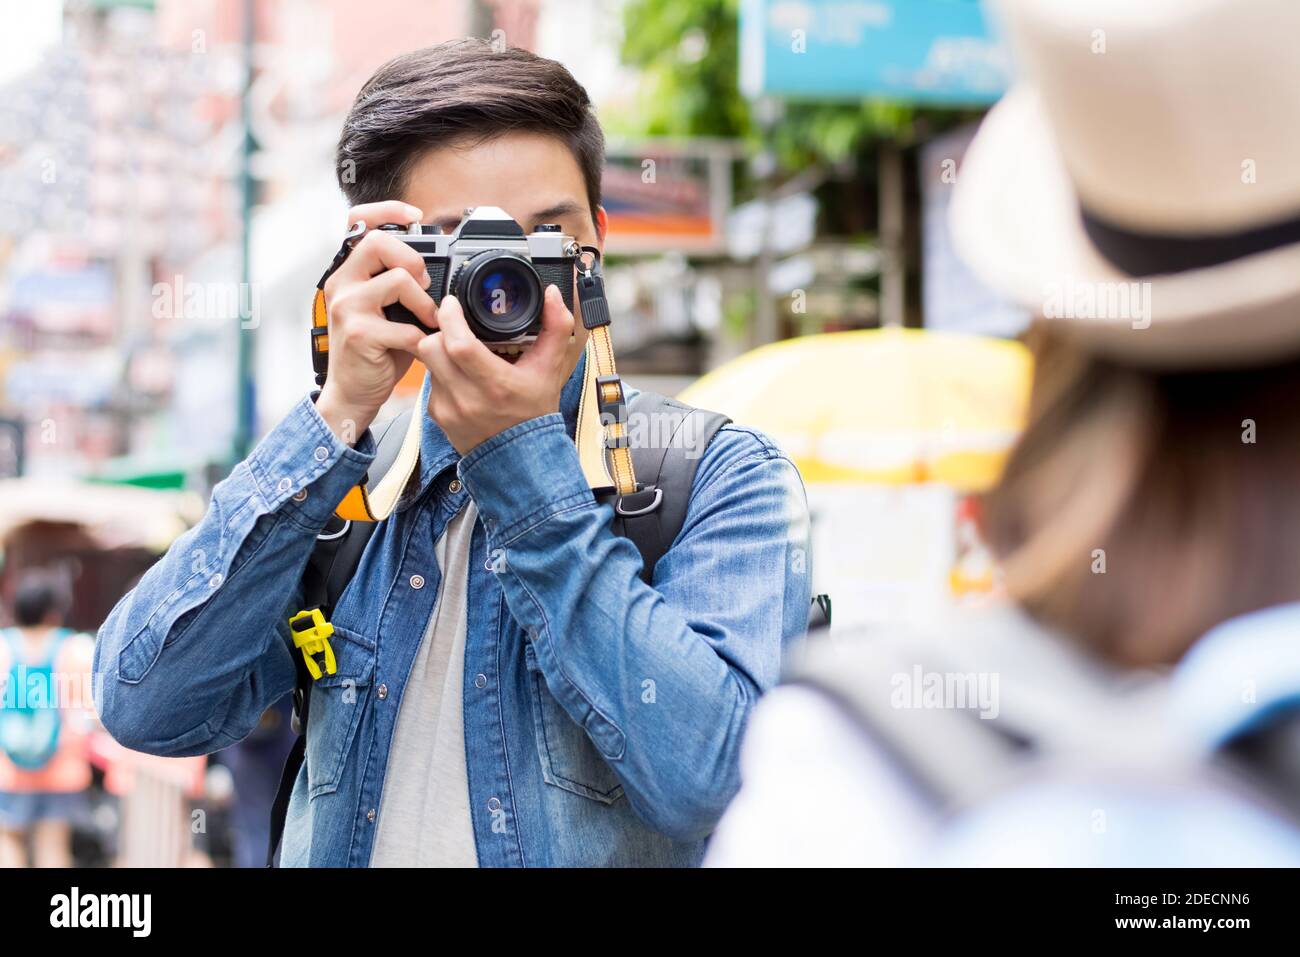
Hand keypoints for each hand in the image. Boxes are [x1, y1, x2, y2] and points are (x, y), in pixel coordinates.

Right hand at [315, 201, 436, 443]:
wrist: (353, 393)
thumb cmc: (375, 351)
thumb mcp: (384, 310)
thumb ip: (398, 284)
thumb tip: (436, 266)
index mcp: (348, 273)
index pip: (357, 222)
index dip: (387, 209)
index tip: (415, 215)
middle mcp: (341, 284)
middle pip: (380, 242)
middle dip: (414, 260)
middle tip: (424, 286)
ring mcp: (347, 307)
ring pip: (399, 280)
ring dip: (425, 303)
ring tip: (428, 320)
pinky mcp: (359, 334)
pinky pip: (406, 325)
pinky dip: (421, 337)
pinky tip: (419, 346)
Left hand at [417, 283, 575, 454]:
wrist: (519, 458)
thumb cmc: (534, 414)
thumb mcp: (550, 369)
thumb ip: (556, 328)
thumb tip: (552, 294)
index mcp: (496, 384)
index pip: (458, 344)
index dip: (451, 318)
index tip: (454, 304)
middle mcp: (467, 398)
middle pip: (431, 347)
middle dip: (440, 330)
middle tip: (455, 326)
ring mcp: (448, 409)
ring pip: (427, 362)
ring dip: (440, 351)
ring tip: (461, 352)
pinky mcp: (437, 415)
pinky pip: (429, 381)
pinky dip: (441, 372)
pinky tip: (460, 376)